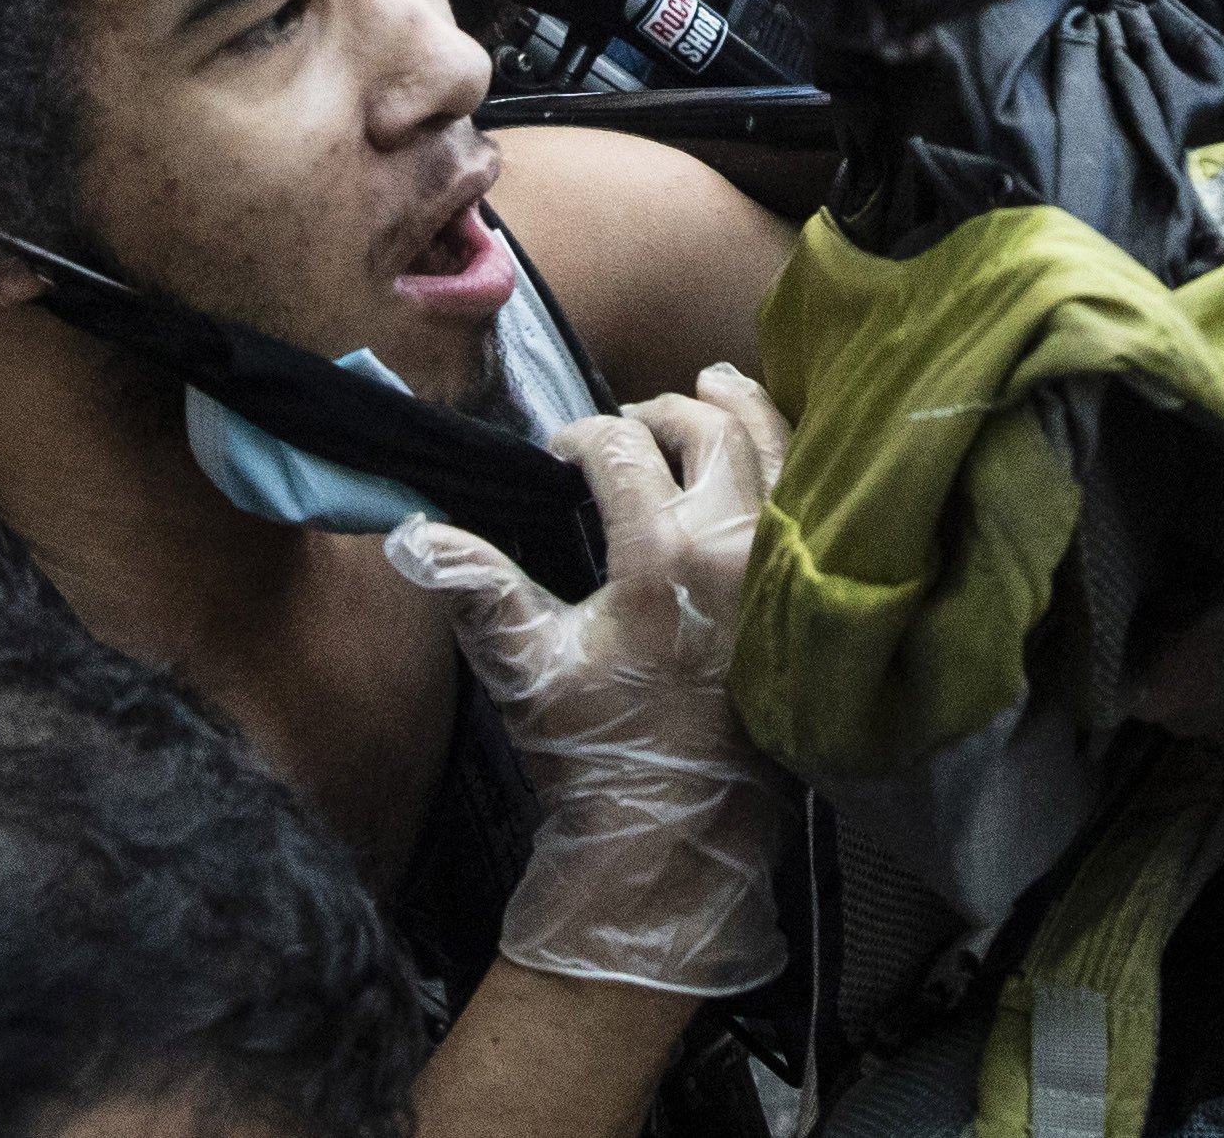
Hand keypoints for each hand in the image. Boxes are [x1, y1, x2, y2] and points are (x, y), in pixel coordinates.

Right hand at [385, 363, 792, 997]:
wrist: (673, 839)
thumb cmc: (594, 751)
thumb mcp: (523, 667)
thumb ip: (476, 587)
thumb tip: (411, 530)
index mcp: (663, 557)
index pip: (622, 452)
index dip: (581, 437)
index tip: (556, 452)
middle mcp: (735, 551)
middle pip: (711, 433)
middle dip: (661, 410)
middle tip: (628, 420)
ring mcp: (780, 576)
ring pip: (778, 455)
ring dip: (744, 411)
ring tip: (715, 384)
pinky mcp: (803, 604)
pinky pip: (812, 502)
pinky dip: (792, 460)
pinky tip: (772, 452)